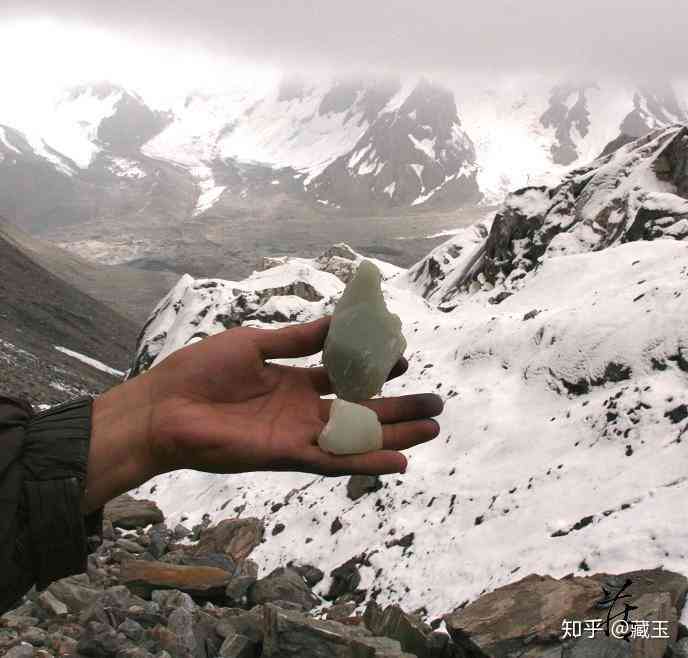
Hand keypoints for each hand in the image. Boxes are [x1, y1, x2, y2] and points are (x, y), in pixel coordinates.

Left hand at [144, 315, 442, 475]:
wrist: (165, 406)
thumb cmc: (202, 370)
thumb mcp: (256, 343)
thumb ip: (298, 338)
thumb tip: (336, 320)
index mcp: (294, 380)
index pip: (345, 377)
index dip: (375, 370)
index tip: (404, 358)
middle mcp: (302, 410)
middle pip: (361, 410)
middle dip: (398, 409)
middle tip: (435, 404)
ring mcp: (298, 434)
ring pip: (357, 437)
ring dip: (395, 435)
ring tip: (432, 429)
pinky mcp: (287, 454)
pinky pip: (335, 460)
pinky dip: (367, 460)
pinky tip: (400, 461)